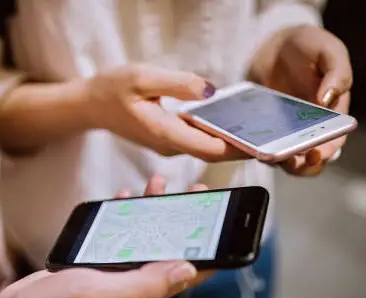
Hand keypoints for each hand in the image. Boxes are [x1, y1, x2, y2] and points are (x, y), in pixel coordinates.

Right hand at [0, 175, 212, 297]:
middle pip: (171, 247)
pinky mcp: (96, 262)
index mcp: (143, 292)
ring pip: (146, 236)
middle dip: (186, 218)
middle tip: (195, 191)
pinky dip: (125, 214)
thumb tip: (188, 268)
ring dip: (156, 210)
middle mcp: (134, 282)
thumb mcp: (104, 294)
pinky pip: (120, 235)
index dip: (211, 248)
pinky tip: (123, 198)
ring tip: (159, 184)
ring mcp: (115, 271)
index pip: (190, 271)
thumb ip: (146, 283)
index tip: (223, 219)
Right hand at [84, 64, 247, 162]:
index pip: (210, 148)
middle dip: (243, 147)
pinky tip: (231, 120)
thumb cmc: (113, 89)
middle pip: (213, 152)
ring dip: (231, 140)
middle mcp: (169, 145)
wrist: (91, 105)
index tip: (263, 146)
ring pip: (207, 147)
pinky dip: (216, 133)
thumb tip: (209, 90)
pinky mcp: (169, 139)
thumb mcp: (143, 76)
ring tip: (259, 127)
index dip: (238, 149)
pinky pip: (198, 140)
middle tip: (273, 138)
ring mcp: (169, 144)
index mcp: (164, 133)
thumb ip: (178, 83)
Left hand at [249, 26, 352, 175]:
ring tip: (261, 151)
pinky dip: (250, 146)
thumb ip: (337, 72)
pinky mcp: (261, 131)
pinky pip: (256, 144)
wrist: (275, 45)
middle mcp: (308, 131)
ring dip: (271, 158)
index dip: (324, 155)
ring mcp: (283, 133)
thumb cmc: (309, 47)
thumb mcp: (329, 51)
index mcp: (333, 117)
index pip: (331, 146)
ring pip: (279, 157)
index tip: (314, 154)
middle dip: (297, 166)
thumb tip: (328, 99)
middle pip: (305, 161)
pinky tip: (241, 138)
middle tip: (286, 158)